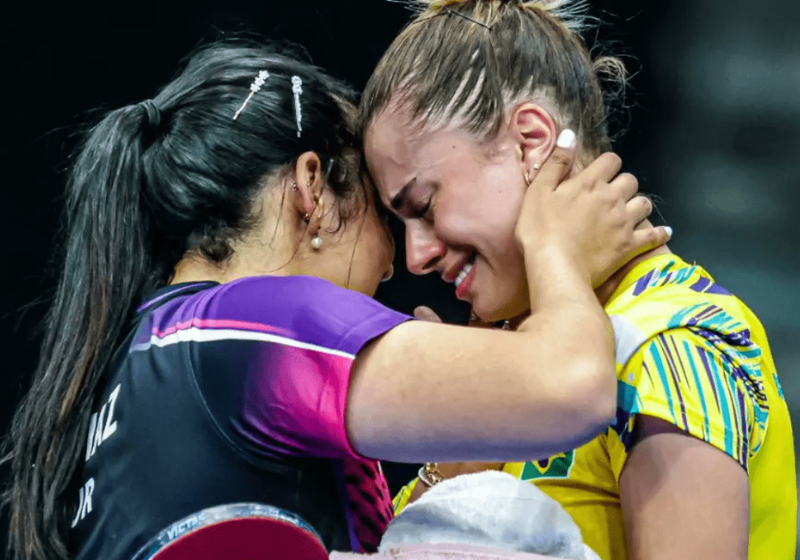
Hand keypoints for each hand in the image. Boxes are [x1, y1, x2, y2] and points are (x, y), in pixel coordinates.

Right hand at [515, 130, 671, 287]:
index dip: (606, 165)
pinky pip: (653, 235)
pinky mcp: (630, 245)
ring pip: (644, 203)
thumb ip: (556, 162)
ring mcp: (624, 221)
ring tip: (628, 212)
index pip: (610, 160)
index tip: (598, 175)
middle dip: (622, 184)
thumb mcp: (538, 191)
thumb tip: (570, 134)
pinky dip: (659, 233)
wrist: (555, 267)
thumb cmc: (539, 230)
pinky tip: (663, 232)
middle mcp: (612, 197)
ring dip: (638, 204)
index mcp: (590, 183)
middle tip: (609, 196)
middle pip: (630, 180)